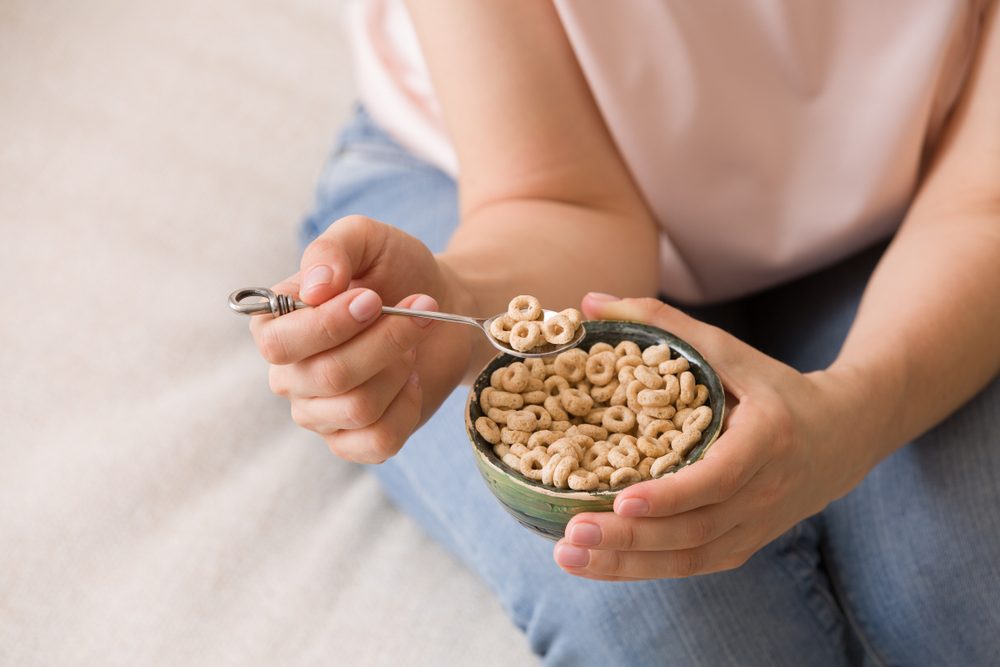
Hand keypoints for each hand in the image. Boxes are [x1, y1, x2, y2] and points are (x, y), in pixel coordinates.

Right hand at [250, 215, 474, 462]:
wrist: (444, 303)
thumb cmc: (397, 270)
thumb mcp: (366, 239)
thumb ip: (333, 249)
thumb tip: (315, 288)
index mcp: (276, 326)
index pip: (278, 344)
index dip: (329, 325)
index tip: (373, 299)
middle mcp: (289, 374)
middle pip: (326, 377)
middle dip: (382, 342)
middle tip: (414, 314)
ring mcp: (320, 412)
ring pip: (357, 408)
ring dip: (399, 367)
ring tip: (411, 342)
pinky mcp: (355, 439)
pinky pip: (378, 441)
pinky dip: (407, 407)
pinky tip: (410, 380)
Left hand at [553, 294, 880, 579]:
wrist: (842, 436)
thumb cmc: (774, 388)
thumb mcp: (728, 350)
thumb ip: (664, 323)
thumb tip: (590, 301)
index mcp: (769, 440)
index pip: (719, 478)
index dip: (672, 494)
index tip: (622, 499)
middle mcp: (766, 493)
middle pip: (695, 529)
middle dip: (630, 537)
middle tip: (571, 533)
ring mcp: (756, 526)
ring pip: (689, 558)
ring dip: (627, 564)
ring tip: (570, 555)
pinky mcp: (744, 546)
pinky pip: (691, 565)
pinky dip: (644, 569)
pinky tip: (597, 563)